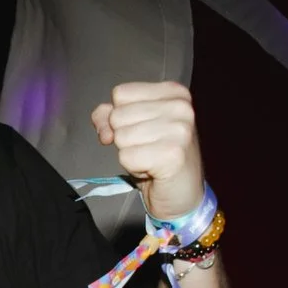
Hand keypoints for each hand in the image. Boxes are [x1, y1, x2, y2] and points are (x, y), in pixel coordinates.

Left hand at [91, 80, 206, 221]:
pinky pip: (126, 157)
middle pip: (118, 115)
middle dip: (125, 137)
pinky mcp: (172, 154)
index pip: (121, 93)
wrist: (182, 194)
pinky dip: (133, 168)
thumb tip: (104, 131)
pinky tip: (152, 170)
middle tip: (149, 148)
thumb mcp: (133, 126)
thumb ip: (109, 116)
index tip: (140, 131)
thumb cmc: (157, 156)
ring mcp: (179, 130)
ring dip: (130, 154)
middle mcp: (181, 107)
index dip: (119, 116)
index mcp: (174, 92)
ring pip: (121, 136)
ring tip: (151, 158)